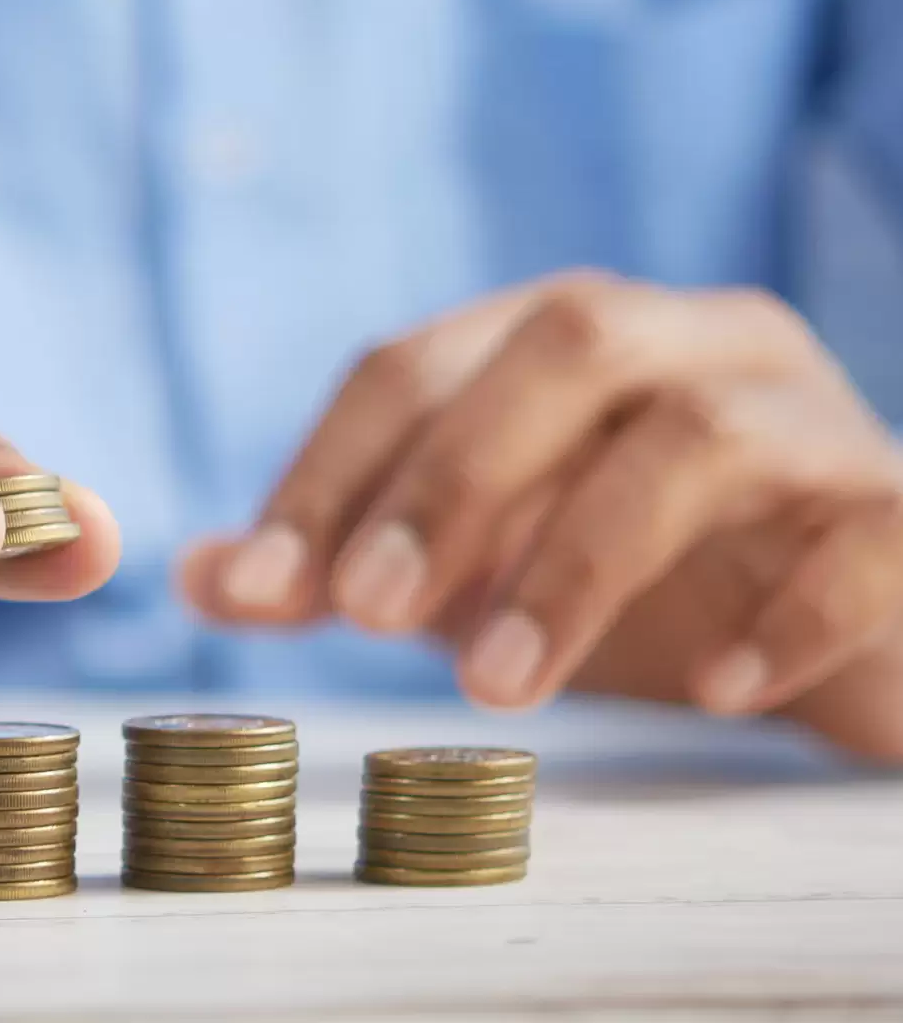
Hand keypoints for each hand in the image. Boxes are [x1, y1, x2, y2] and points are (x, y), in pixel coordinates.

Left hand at [182, 273, 902, 761]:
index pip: (416, 362)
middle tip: (367, 615)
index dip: (328, 469)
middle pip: (564, 344)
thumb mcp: (475, 573)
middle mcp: (688, 344)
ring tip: (500, 689)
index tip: (260, 588)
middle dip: (451, 478)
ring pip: (699, 436)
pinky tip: (713, 690)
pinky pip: (859, 534)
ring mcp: (807, 418)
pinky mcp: (898, 510)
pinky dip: (781, 612)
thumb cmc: (639, 586)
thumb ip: (347, 566)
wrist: (838, 627)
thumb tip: (200, 577)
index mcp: (564, 342)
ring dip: (578, 561)